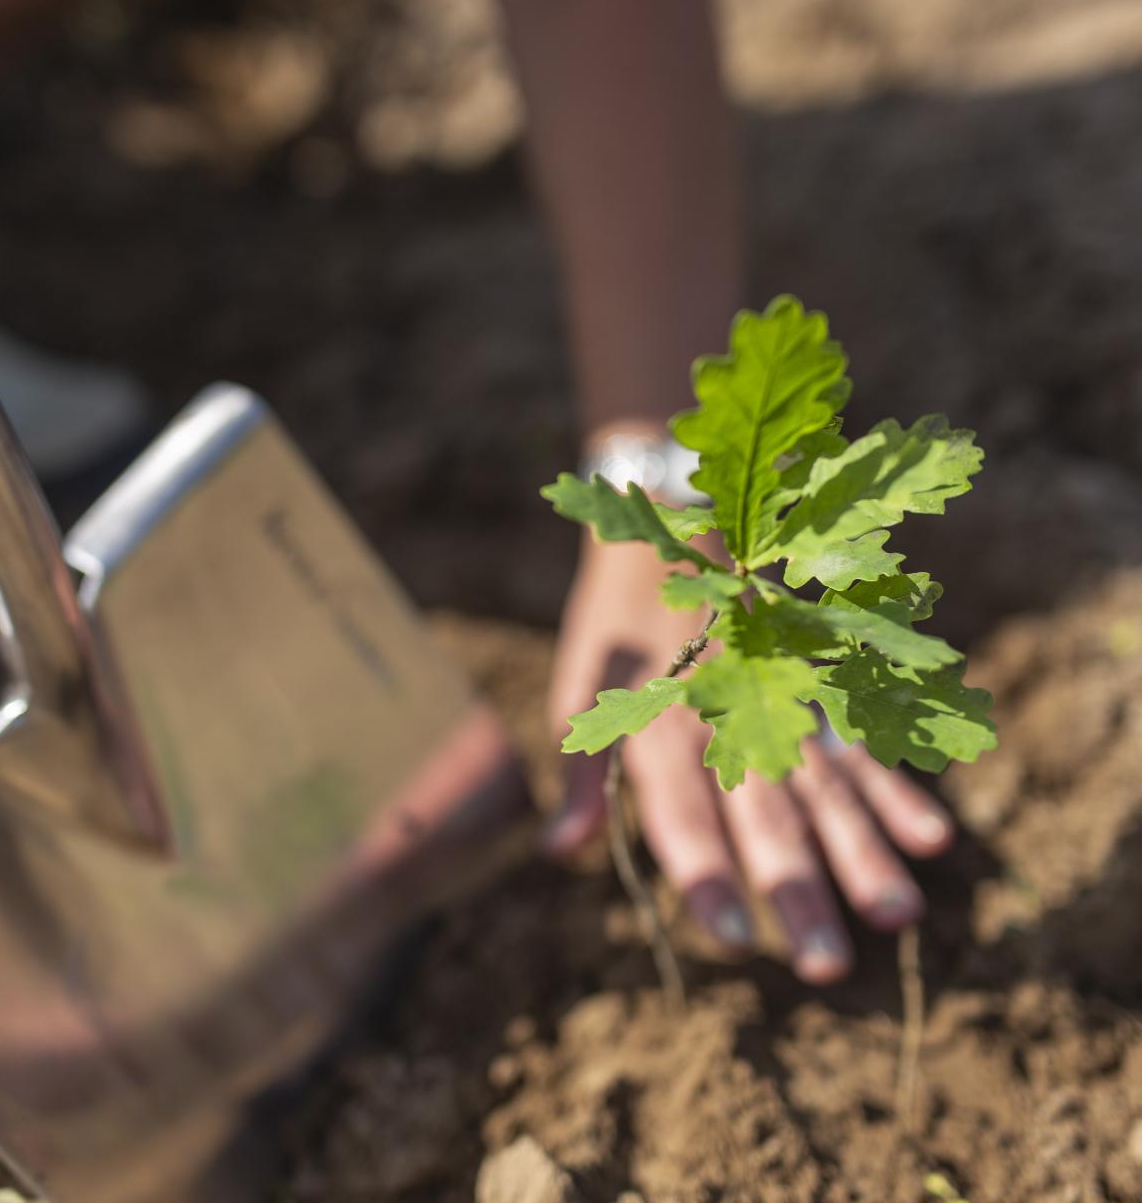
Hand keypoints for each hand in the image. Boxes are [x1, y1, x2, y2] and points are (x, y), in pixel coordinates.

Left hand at [546, 533, 954, 983]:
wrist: (672, 523)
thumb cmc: (618, 623)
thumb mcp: (582, 688)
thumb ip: (581, 775)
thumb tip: (559, 853)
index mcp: (658, 724)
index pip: (682, 812)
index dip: (705, 873)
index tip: (733, 938)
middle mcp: (726, 715)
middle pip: (765, 811)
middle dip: (797, 887)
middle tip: (826, 966)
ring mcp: (780, 695)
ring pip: (825, 782)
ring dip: (863, 849)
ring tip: (897, 915)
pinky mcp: (817, 679)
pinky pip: (860, 736)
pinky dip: (894, 785)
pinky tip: (930, 837)